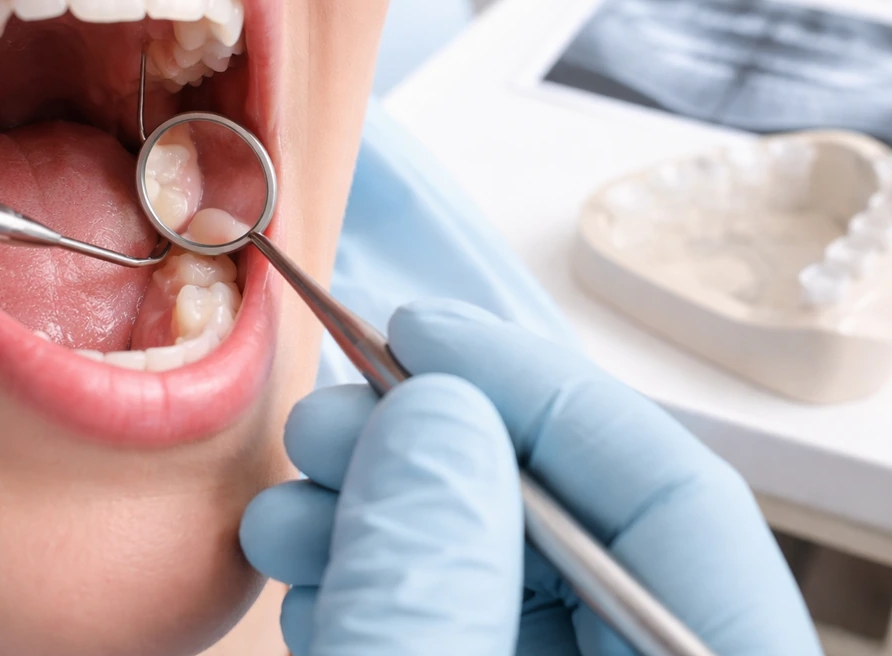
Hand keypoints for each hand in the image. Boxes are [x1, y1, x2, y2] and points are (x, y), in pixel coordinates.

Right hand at [241, 300, 821, 654]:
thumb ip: (435, 582)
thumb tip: (429, 413)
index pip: (670, 491)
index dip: (536, 386)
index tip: (417, 332)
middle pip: (573, 523)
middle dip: (430, 452)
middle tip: (321, 427)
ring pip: (504, 571)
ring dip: (387, 520)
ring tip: (286, 512)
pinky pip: (468, 625)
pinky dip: (390, 590)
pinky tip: (322, 578)